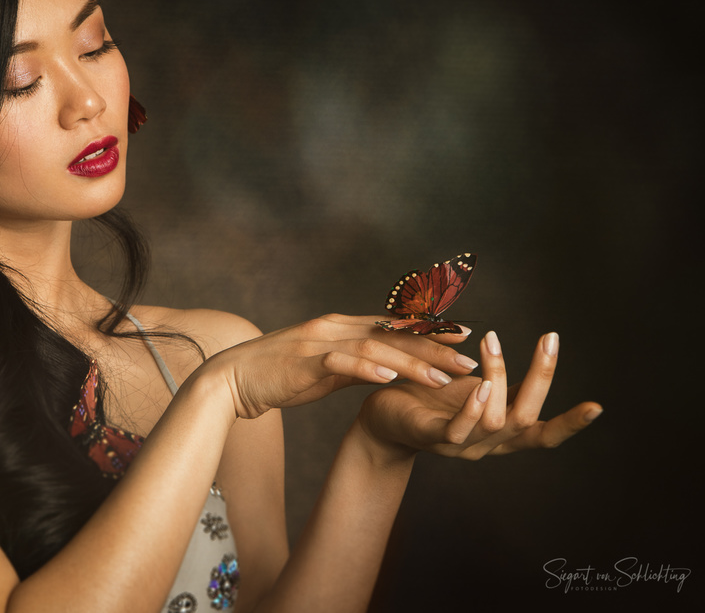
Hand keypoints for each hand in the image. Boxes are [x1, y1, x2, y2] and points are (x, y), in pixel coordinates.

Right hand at [205, 314, 479, 418]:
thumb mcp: (325, 368)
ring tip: (442, 376)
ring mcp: (320, 342)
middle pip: (393, 334)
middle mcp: (335, 328)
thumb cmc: (280, 375)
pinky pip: (342, 362)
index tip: (463, 336)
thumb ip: (355, 364)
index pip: (394, 326)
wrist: (235, 378)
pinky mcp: (305, 360)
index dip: (430, 330)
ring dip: (411, 361)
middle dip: (434, 345)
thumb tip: (387, 369)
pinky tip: (391, 376)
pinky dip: (367, 368)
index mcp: (341, 327)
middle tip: (469, 358)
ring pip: (375, 347)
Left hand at [357, 331, 601, 459]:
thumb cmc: (430, 399)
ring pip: (495, 420)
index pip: (543, 434)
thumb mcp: (474, 388)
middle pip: (526, 420)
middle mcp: (486, 445)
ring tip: (495, 344)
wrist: (381, 419)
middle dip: (542, 378)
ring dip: (500, 378)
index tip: (597, 406)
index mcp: (500, 433)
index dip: (570, 423)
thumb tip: (542, 357)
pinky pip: (458, 430)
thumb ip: (505, 383)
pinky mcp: (432, 438)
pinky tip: (480, 385)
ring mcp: (460, 445)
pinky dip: (473, 408)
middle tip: (549, 339)